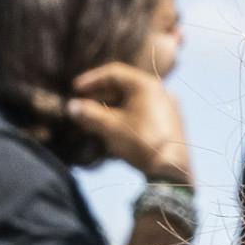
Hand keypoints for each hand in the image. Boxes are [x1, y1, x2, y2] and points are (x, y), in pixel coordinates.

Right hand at [67, 59, 194, 192]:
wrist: (173, 172)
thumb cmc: (141, 143)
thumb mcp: (111, 127)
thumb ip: (89, 114)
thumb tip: (71, 106)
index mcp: (147, 85)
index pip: (114, 73)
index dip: (91, 80)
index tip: (75, 89)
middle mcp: (161, 91)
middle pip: (124, 87)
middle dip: (100, 96)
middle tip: (83, 106)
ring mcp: (168, 107)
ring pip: (133, 101)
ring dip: (112, 108)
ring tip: (95, 120)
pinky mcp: (171, 124)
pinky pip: (144, 113)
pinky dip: (126, 116)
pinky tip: (114, 129)